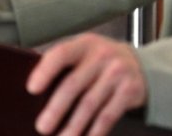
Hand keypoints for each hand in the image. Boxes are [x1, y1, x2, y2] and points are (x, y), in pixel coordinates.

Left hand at [26, 34, 146, 135]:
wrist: (140, 65)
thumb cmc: (100, 61)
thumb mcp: (84, 53)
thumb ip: (64, 64)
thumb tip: (34, 90)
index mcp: (84, 44)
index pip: (61, 53)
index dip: (45, 71)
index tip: (31, 89)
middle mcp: (102, 56)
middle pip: (73, 84)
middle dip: (55, 109)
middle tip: (42, 127)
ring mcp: (118, 73)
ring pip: (90, 105)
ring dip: (73, 126)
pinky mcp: (130, 91)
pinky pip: (108, 116)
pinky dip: (94, 131)